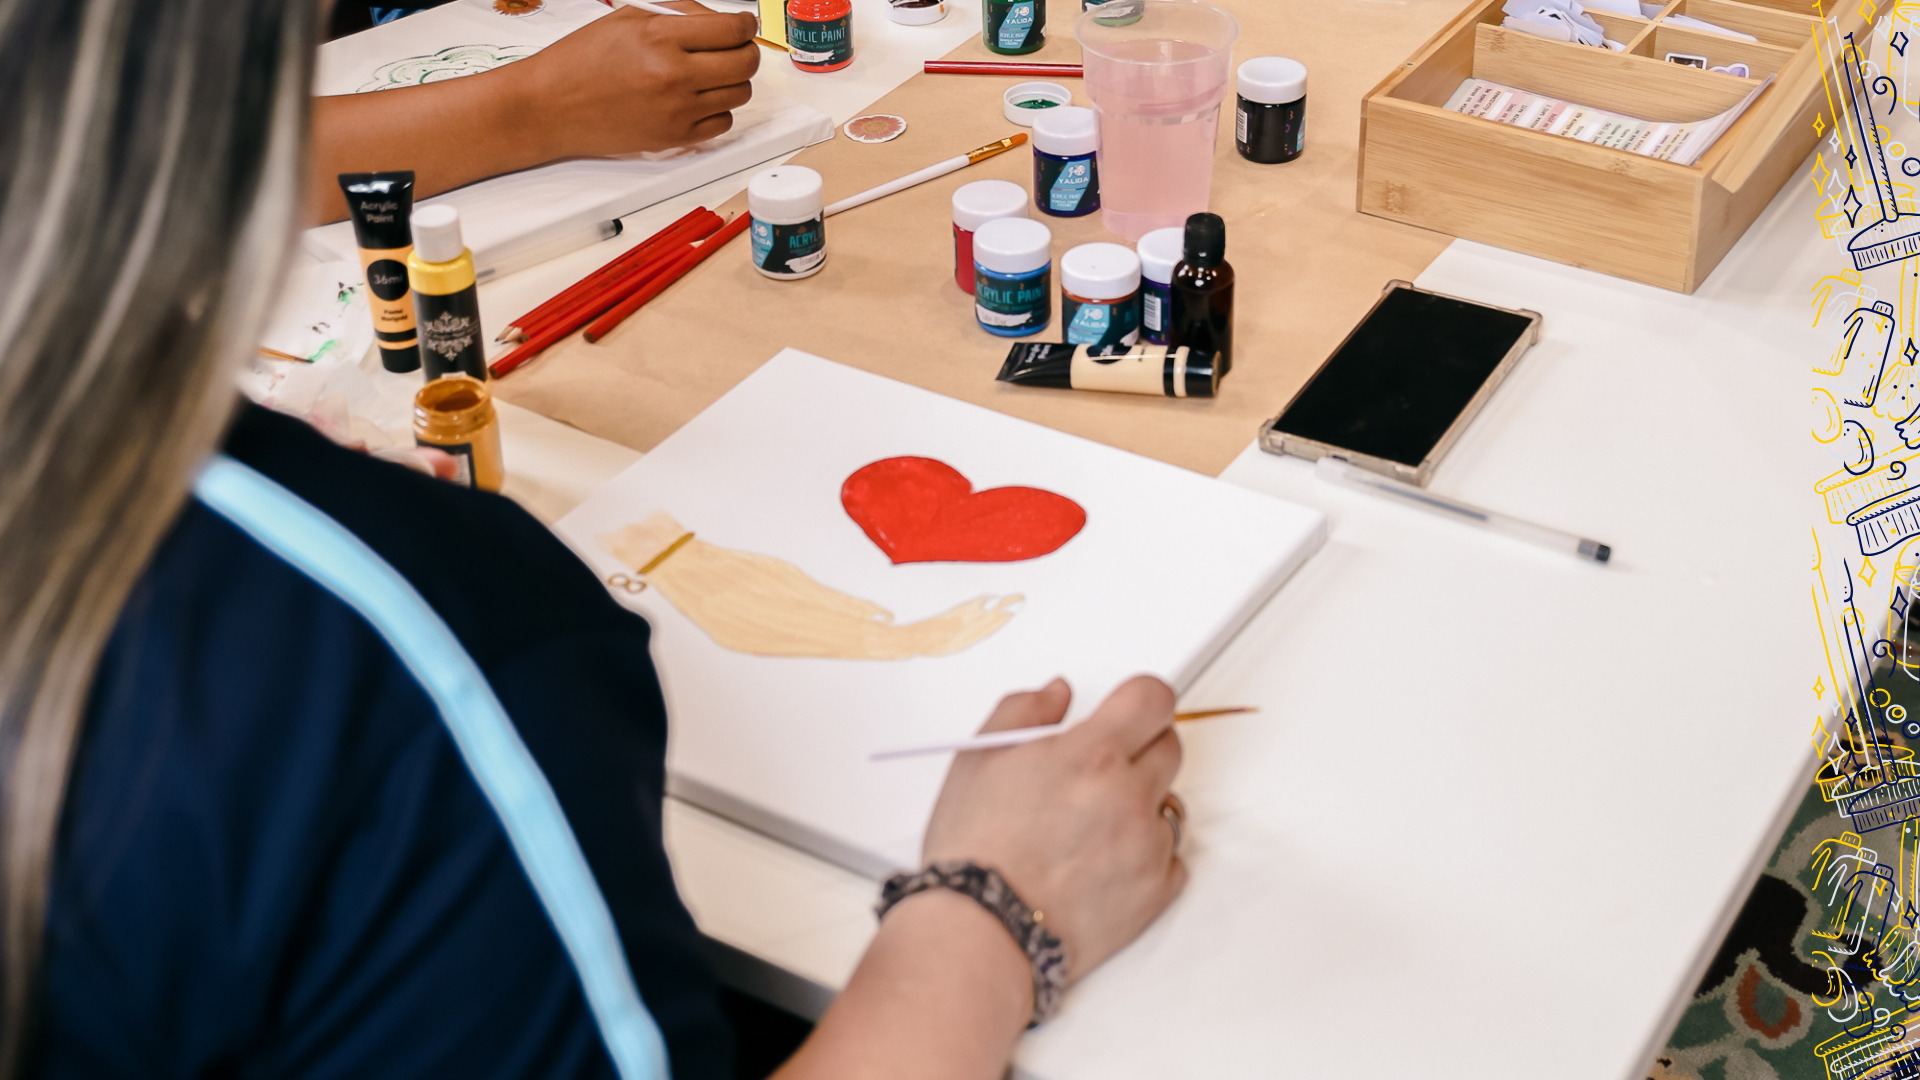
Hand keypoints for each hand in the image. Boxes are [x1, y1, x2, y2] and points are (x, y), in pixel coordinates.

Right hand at [514, 4, 758, 160]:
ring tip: (709, 73)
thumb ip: (679, 16)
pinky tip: (698, 98)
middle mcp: (673, 75)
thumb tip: (722, 21)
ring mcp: (676, 110)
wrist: (551, 105)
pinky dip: (718, 109)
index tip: (743, 25)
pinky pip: (723, 122)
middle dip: (745, 50)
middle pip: (746, 63)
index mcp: (661, 37)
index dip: (746, 24)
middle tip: (733, 47)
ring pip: (740, 94)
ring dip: (733, 80)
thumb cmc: (582, 60)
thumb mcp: (628, 18)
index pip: (733, 30)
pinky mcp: (674, 137)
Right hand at [922, 676, 1186, 980]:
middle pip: (1169, 746)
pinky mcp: (1155, 891)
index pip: (1154, 698)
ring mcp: (1147, 845)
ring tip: (1092, 825)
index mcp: (1092, 754)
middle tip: (1098, 770)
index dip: (1140, 700)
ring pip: (1170, 804)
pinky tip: (1102, 862)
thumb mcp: (978, 758)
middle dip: (1139, 749)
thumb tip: (1056, 694)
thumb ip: (1023, 710)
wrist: (981, 930)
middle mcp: (1129, 795)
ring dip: (1142, 804)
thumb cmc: (975, 851)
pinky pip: (1172, 857)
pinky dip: (1146, 855)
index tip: (1129, 710)